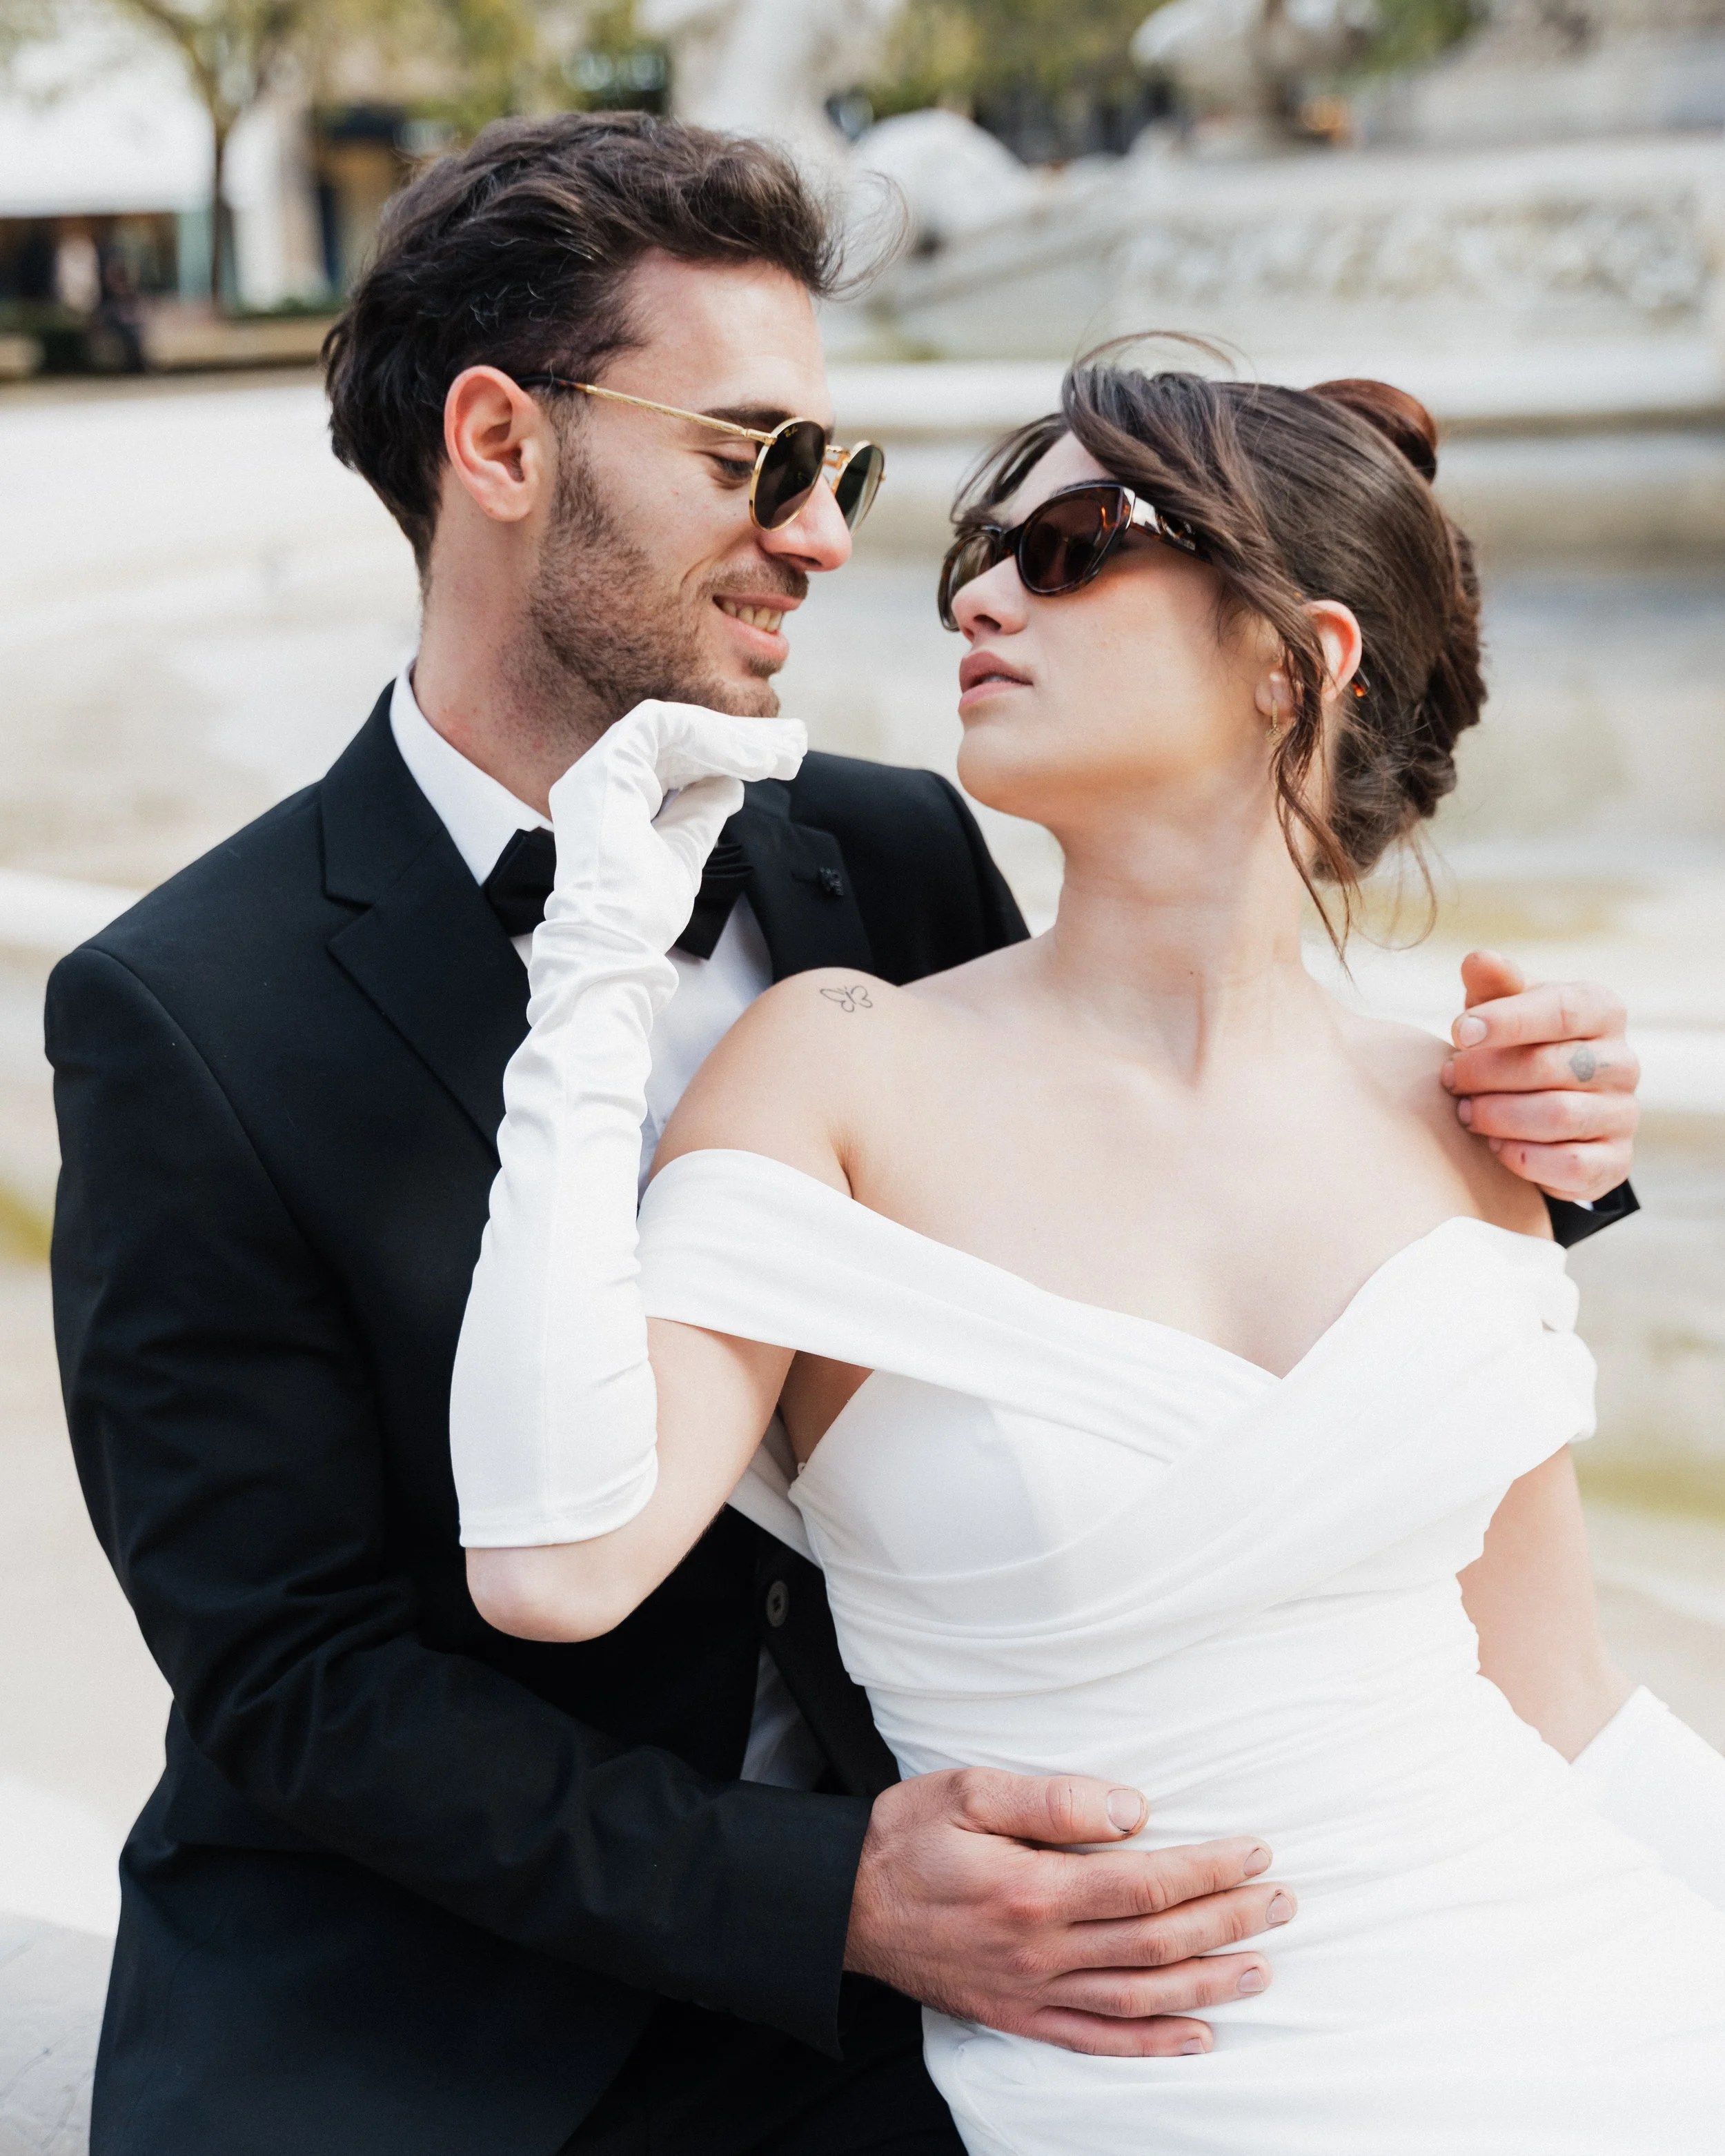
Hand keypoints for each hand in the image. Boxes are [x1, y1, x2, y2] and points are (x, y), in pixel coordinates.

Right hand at [546, 699, 804, 956]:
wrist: (613, 950)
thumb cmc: (639, 918)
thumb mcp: (684, 853)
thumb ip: (700, 815)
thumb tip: (729, 785)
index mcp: (612, 800)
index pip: (673, 760)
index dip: (725, 755)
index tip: (775, 762)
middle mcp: (598, 780)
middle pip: (677, 740)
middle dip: (739, 740)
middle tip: (792, 744)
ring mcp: (596, 772)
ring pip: (674, 728)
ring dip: (732, 738)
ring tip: (779, 754)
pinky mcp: (605, 769)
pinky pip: (663, 727)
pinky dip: (710, 739)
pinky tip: (751, 758)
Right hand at [844, 1769, 1291, 2056]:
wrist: (840, 1903)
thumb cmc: (907, 1836)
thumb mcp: (968, 1790)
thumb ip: (1053, 1801)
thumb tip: (1134, 1809)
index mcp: (1033, 1891)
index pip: (1146, 1885)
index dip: (1209, 1870)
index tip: (1255, 1852)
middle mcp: (1041, 1952)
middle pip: (1156, 1943)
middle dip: (1229, 1921)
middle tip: (1283, 1902)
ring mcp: (1031, 1993)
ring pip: (1139, 1998)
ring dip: (1208, 1983)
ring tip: (1261, 1965)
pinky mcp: (1018, 2017)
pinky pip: (1097, 2040)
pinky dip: (1152, 2043)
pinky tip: (1198, 2035)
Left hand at [1441, 951, 1637, 1202]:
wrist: (1544, 1108)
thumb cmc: (1518, 1045)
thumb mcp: (1501, 1009)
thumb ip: (1492, 985)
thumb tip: (1477, 960)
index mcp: (1600, 1010)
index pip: (1561, 1010)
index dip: (1506, 1021)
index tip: (1458, 1032)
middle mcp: (1622, 1061)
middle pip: (1552, 1066)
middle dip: (1487, 1074)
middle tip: (1449, 1079)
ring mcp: (1623, 1114)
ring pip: (1560, 1116)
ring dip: (1499, 1116)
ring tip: (1466, 1113)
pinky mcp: (1614, 1162)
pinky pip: (1572, 1165)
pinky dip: (1524, 1157)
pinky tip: (1495, 1147)